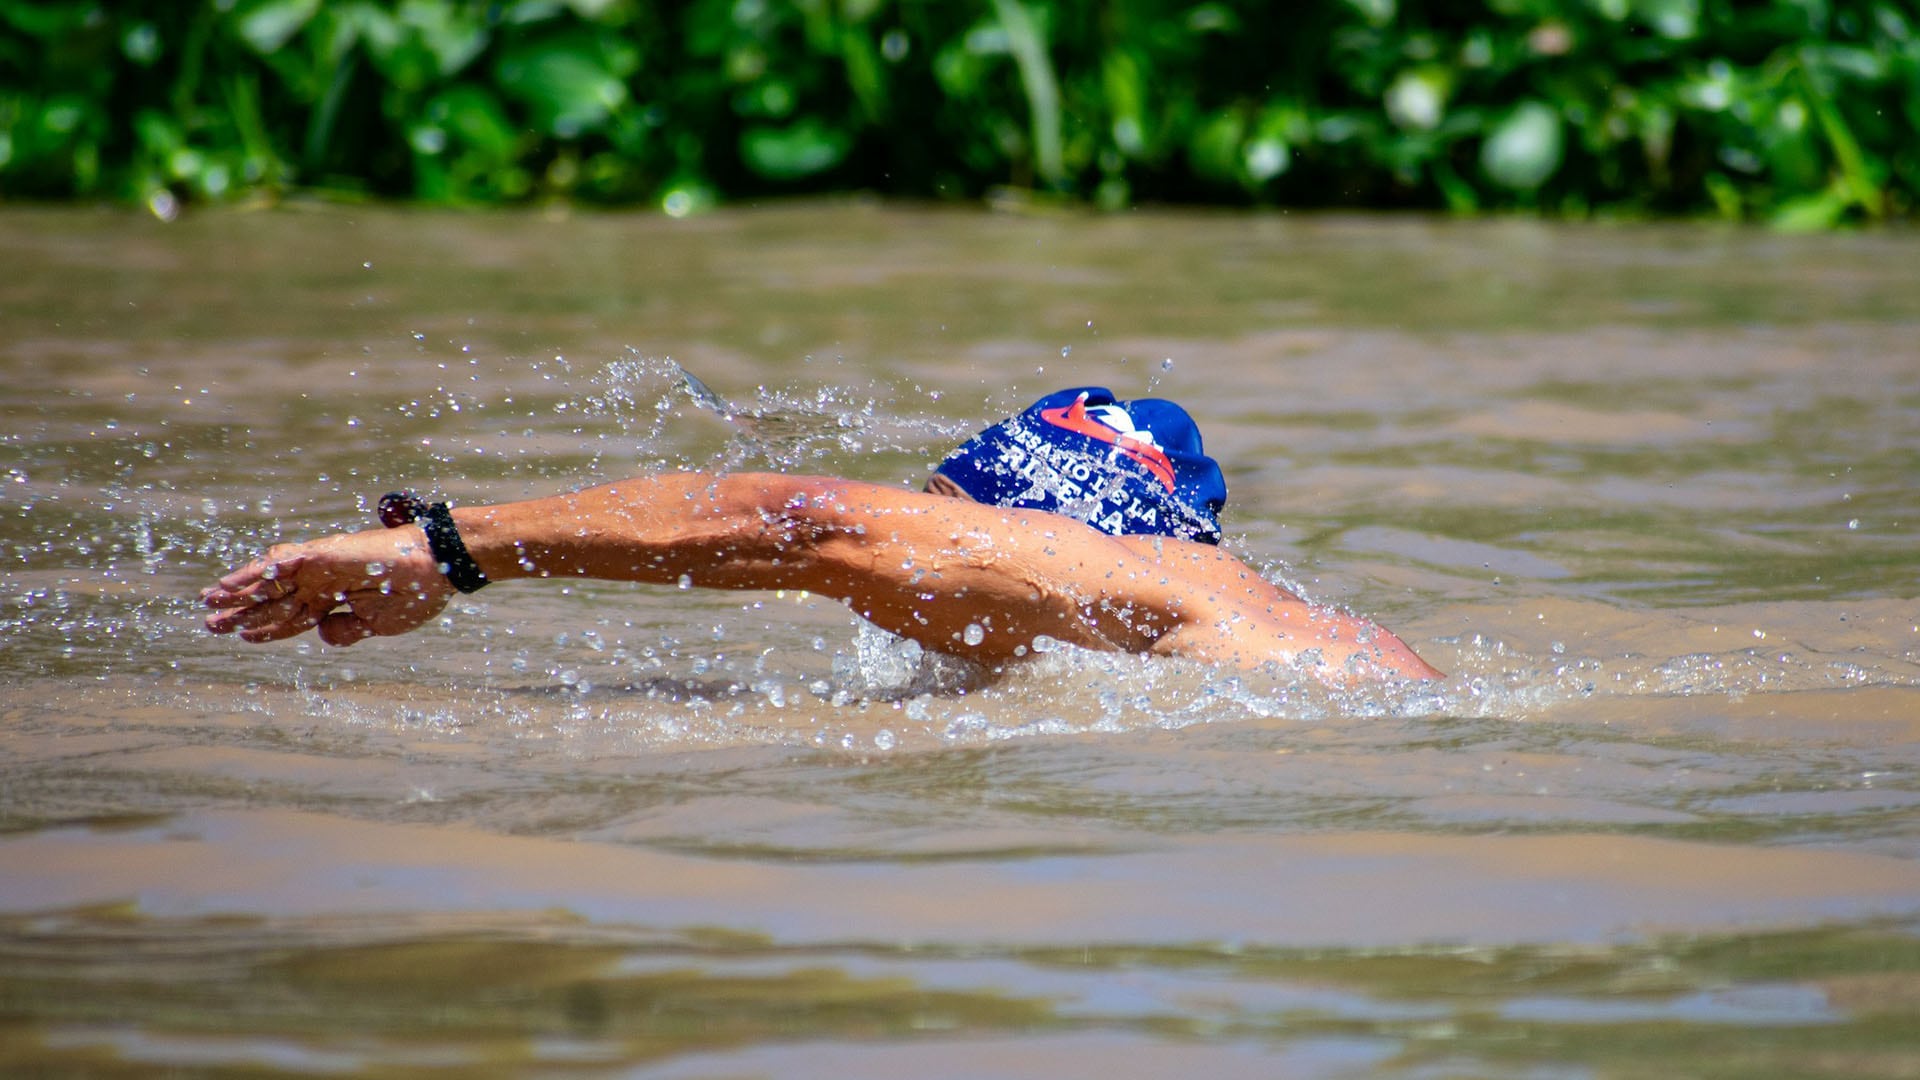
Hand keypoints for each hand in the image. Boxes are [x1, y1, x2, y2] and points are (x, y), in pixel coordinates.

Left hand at [202, 527, 455, 645]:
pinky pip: (283, 561)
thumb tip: (322, 635)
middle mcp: (321, 581)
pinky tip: (231, 582)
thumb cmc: (415, 594)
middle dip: (242, 611)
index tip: (242, 637)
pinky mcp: (322, 554)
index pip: (292, 616)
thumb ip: (347, 630)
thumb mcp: (377, 623)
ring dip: (240, 590)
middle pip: (273, 598)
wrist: (437, 569)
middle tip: (210, 622)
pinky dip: (258, 569)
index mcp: (334, 598)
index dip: (267, 627)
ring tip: (209, 601)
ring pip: (270, 579)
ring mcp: (320, 567)